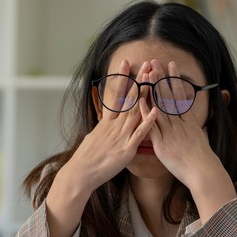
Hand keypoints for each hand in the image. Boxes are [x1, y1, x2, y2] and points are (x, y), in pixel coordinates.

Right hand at [62, 59, 158, 193]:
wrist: (81, 173)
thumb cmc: (86, 158)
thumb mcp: (93, 137)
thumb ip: (103, 128)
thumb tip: (105, 122)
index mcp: (107, 122)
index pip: (116, 95)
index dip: (122, 78)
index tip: (126, 63)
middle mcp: (114, 126)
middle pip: (129, 99)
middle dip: (138, 81)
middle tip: (146, 64)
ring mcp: (121, 136)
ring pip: (135, 112)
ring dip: (146, 95)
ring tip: (153, 79)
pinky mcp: (126, 149)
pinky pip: (139, 134)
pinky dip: (148, 122)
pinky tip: (156, 110)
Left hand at [143, 59, 235, 219]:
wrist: (203, 173)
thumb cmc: (202, 159)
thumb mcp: (201, 138)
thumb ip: (194, 128)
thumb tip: (194, 122)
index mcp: (188, 121)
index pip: (180, 95)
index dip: (174, 80)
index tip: (170, 65)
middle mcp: (179, 123)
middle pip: (169, 96)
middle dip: (161, 78)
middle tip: (155, 61)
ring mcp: (170, 132)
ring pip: (160, 106)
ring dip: (153, 89)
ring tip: (147, 73)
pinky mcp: (162, 144)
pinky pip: (152, 126)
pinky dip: (146, 113)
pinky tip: (140, 100)